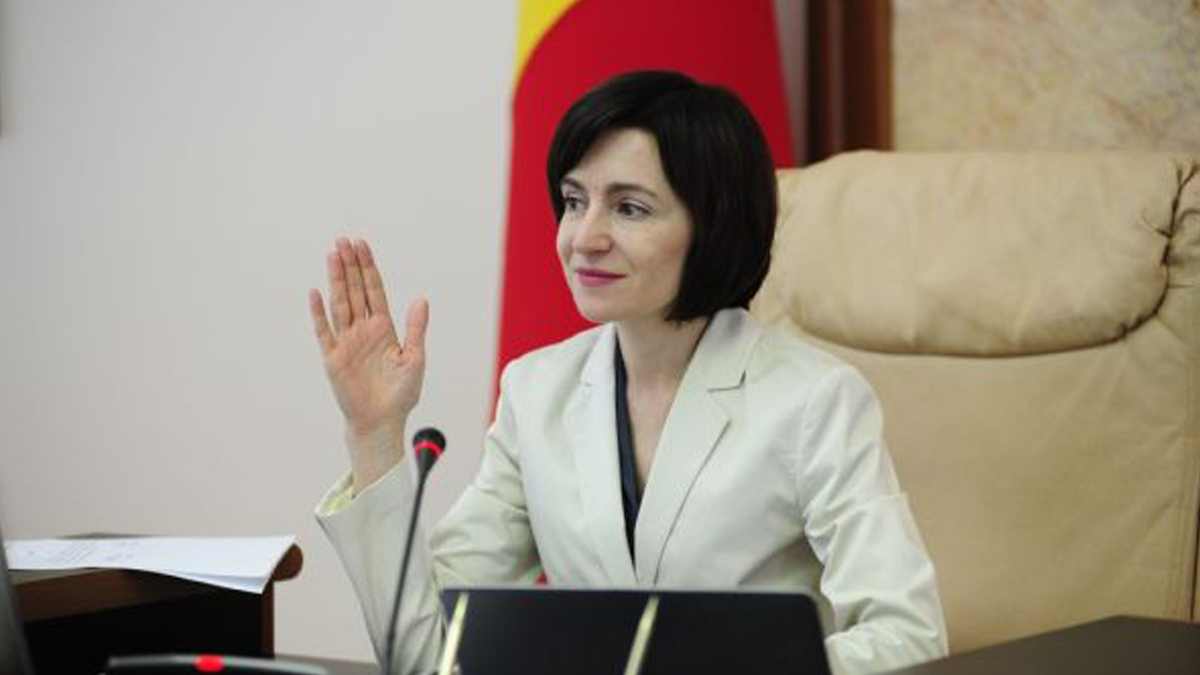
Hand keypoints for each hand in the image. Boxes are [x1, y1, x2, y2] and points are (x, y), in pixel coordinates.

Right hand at [309, 238, 427, 487]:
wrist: (382, 422)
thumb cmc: (400, 394)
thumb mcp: (414, 359)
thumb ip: (416, 329)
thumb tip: (421, 299)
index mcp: (383, 328)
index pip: (374, 291)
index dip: (368, 268)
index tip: (362, 246)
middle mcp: (363, 330)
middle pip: (355, 291)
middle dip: (350, 266)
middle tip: (344, 240)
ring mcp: (347, 342)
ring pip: (340, 304)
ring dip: (336, 281)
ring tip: (332, 256)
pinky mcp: (333, 357)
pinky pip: (324, 331)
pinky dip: (319, 313)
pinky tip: (315, 293)